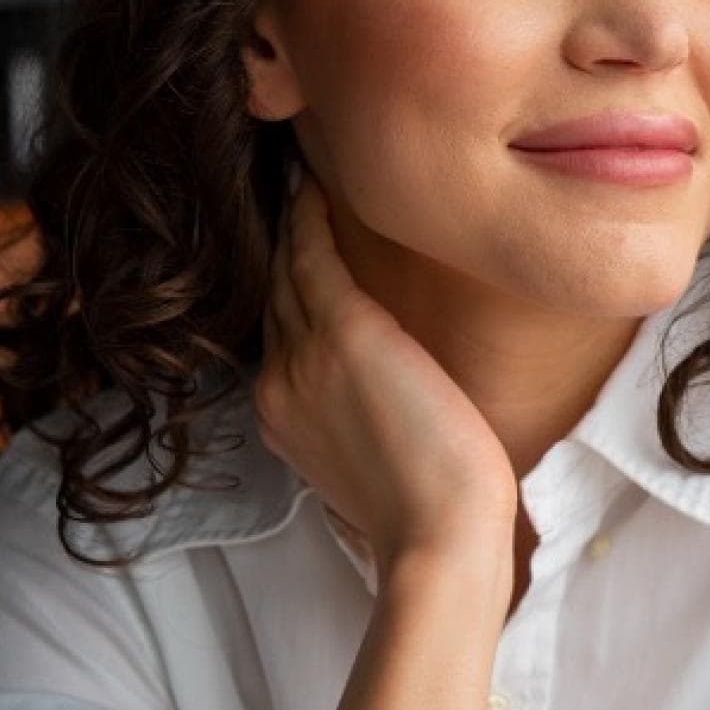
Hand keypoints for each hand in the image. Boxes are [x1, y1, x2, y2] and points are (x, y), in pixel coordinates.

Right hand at [255, 161, 517, 582]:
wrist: (438, 537)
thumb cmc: (429, 510)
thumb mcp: (371, 459)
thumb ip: (355, 417)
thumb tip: (375, 392)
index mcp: (282, 416)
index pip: (276, 332)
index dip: (280, 285)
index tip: (287, 244)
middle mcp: (278, 382)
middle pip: (272, 293)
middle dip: (275, 243)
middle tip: (280, 184)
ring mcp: (303, 357)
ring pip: (285, 268)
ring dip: (287, 217)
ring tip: (293, 171)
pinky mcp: (344, 334)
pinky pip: (312, 255)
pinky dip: (308, 215)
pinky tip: (310, 181)